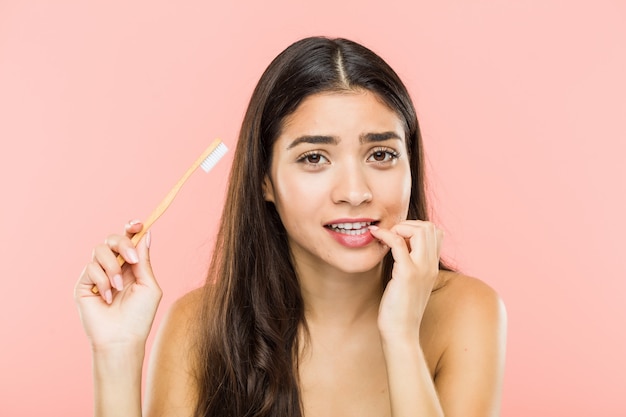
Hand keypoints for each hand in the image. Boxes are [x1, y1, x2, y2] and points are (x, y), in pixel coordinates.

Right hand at [74, 220, 161, 349]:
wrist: (122, 338)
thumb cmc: (139, 316)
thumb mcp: (148, 285)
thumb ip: (144, 260)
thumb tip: (146, 234)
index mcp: (131, 266)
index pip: (128, 239)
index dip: (132, 228)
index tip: (138, 225)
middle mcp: (114, 267)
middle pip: (112, 239)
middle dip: (123, 244)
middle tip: (132, 260)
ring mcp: (97, 274)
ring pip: (99, 250)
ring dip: (113, 268)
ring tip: (119, 288)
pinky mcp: (84, 284)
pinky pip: (90, 268)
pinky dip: (103, 281)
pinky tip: (108, 298)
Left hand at [369, 220, 442, 342]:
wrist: (401, 333)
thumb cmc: (400, 311)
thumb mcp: (410, 284)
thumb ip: (410, 266)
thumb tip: (397, 248)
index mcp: (433, 267)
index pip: (436, 233)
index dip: (416, 228)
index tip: (399, 237)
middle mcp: (431, 266)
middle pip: (430, 227)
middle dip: (408, 224)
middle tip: (391, 236)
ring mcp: (421, 269)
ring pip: (420, 230)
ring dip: (400, 227)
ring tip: (385, 237)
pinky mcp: (406, 274)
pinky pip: (398, 243)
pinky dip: (385, 234)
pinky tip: (375, 236)